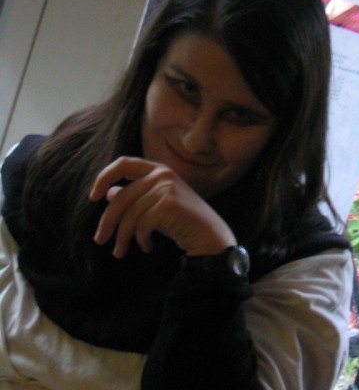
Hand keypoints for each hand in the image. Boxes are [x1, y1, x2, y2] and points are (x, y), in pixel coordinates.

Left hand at [89, 156, 236, 258]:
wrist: (209, 235)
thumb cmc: (181, 220)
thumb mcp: (154, 205)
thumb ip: (134, 196)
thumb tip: (107, 194)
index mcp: (158, 169)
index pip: (124, 163)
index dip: (104, 177)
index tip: (93, 196)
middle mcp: (162, 174)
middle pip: (121, 196)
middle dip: (107, 221)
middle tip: (99, 240)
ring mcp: (166, 187)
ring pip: (129, 214)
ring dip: (122, 237)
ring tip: (120, 252)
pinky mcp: (169, 204)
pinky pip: (141, 224)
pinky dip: (140, 239)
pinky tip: (146, 247)